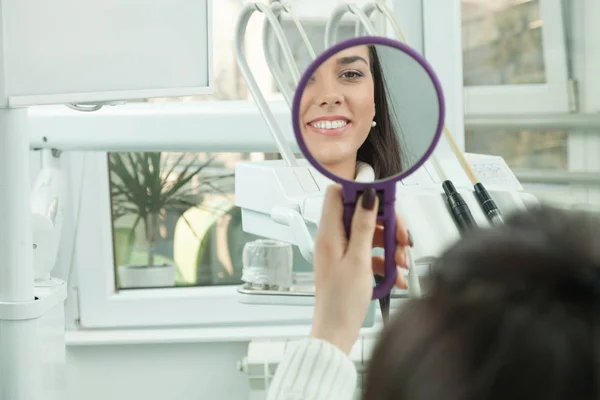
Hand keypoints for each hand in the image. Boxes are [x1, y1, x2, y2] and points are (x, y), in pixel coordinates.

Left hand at [310, 185, 411, 353]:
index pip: (338, 194)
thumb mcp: (357, 260)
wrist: (336, 331)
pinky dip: (385, 261)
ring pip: (370, 233)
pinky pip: (371, 252)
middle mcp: (333, 238)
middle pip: (361, 213)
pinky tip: (396, 275)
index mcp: (329, 233)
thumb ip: (362, 226)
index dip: (360, 190)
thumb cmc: (341, 302)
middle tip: (401, 237)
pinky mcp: (350, 263)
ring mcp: (342, 251)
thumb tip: (367, 196)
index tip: (383, 197)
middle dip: (386, 223)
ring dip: (390, 245)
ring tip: (401, 262)